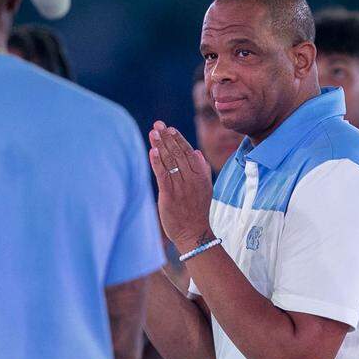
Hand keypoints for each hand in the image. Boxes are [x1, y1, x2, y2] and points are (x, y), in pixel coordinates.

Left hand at [147, 122, 213, 252]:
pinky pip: (163, 175)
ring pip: (170, 161)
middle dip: (167, 137)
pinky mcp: (170, 195)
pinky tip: (152, 151)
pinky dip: (157, 162)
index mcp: (200, 176)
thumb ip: (202, 169)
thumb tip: (197, 152)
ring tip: (153, 133)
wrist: (194, 233)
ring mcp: (181, 187)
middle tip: (158, 124)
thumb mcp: (205, 188)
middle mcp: (191, 179)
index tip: (170, 128)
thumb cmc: (197, 211)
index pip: (188, 152)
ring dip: (160, 145)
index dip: (178, 139)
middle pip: (177, 153)